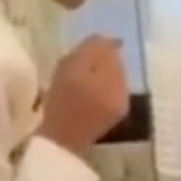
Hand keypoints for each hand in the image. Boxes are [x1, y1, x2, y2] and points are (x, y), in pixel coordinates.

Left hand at [37, 36, 128, 152]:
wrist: (63, 141)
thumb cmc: (93, 111)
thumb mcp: (114, 84)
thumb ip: (113, 62)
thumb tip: (112, 44)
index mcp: (80, 55)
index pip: (98, 39)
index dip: (113, 43)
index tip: (125, 52)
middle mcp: (66, 61)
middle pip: (86, 52)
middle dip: (101, 56)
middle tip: (119, 66)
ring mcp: (58, 79)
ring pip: (80, 66)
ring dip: (94, 71)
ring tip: (109, 82)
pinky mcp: (55, 96)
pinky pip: (75, 81)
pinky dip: (87, 85)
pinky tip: (95, 96)